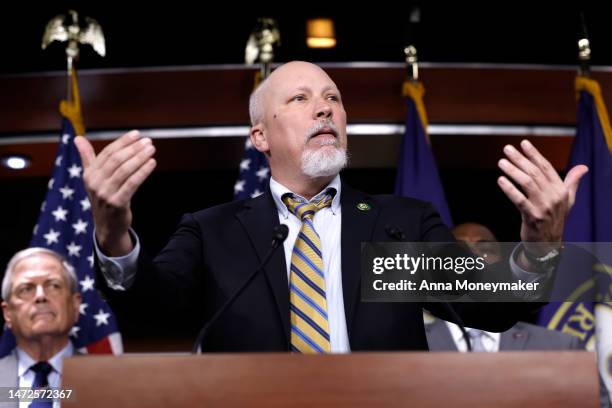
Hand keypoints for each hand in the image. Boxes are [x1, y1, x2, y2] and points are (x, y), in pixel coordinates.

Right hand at [74, 130, 155, 255]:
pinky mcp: (117, 203)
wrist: (107, 226)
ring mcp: (105, 194)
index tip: (137, 134)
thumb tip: (78, 138)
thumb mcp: (92, 178)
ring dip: (140, 158)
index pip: (107, 153)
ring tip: (151, 150)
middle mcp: (95, 183)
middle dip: (133, 148)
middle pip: (116, 160)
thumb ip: (87, 157)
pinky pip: (132, 184)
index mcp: (89, 174)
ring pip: (125, 170)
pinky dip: (143, 172)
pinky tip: (152, 163)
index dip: (123, 142)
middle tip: (148, 141)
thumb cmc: (103, 198)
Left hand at [497, 139, 587, 256]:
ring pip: (526, 183)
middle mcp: (554, 197)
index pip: (546, 168)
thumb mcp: (568, 201)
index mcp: (561, 190)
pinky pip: (519, 200)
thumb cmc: (555, 219)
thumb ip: (572, 183)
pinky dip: (509, 189)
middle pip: (534, 173)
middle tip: (507, 149)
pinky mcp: (532, 217)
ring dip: (513, 171)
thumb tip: (583, 168)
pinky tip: (500, 180)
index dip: (534, 154)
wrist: (549, 243)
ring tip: (501, 162)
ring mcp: (543, 207)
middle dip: (520, 159)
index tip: (523, 143)